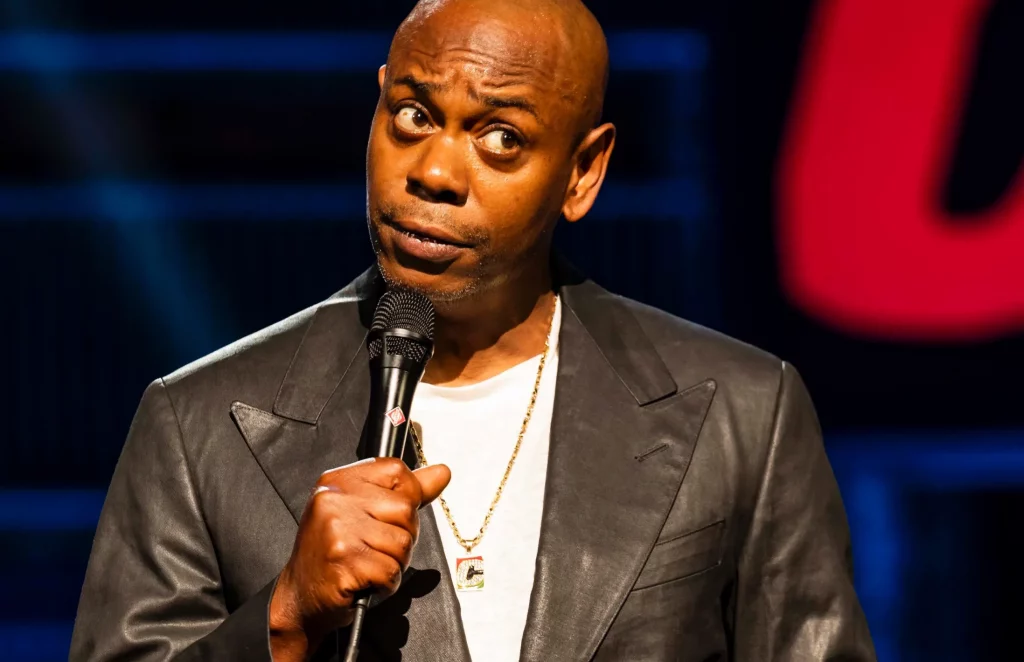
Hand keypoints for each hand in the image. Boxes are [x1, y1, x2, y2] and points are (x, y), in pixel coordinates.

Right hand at [268, 457, 450, 660]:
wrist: (300, 596)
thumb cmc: (334, 553)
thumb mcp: (363, 512)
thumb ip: (405, 492)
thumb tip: (442, 472)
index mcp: (339, 482)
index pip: (396, 472)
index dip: (408, 496)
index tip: (393, 517)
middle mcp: (334, 500)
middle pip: (405, 510)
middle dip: (403, 536)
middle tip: (376, 549)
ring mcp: (337, 531)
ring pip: (402, 543)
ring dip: (395, 563)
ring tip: (368, 565)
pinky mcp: (343, 562)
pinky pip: (391, 571)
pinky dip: (386, 583)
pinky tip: (365, 581)